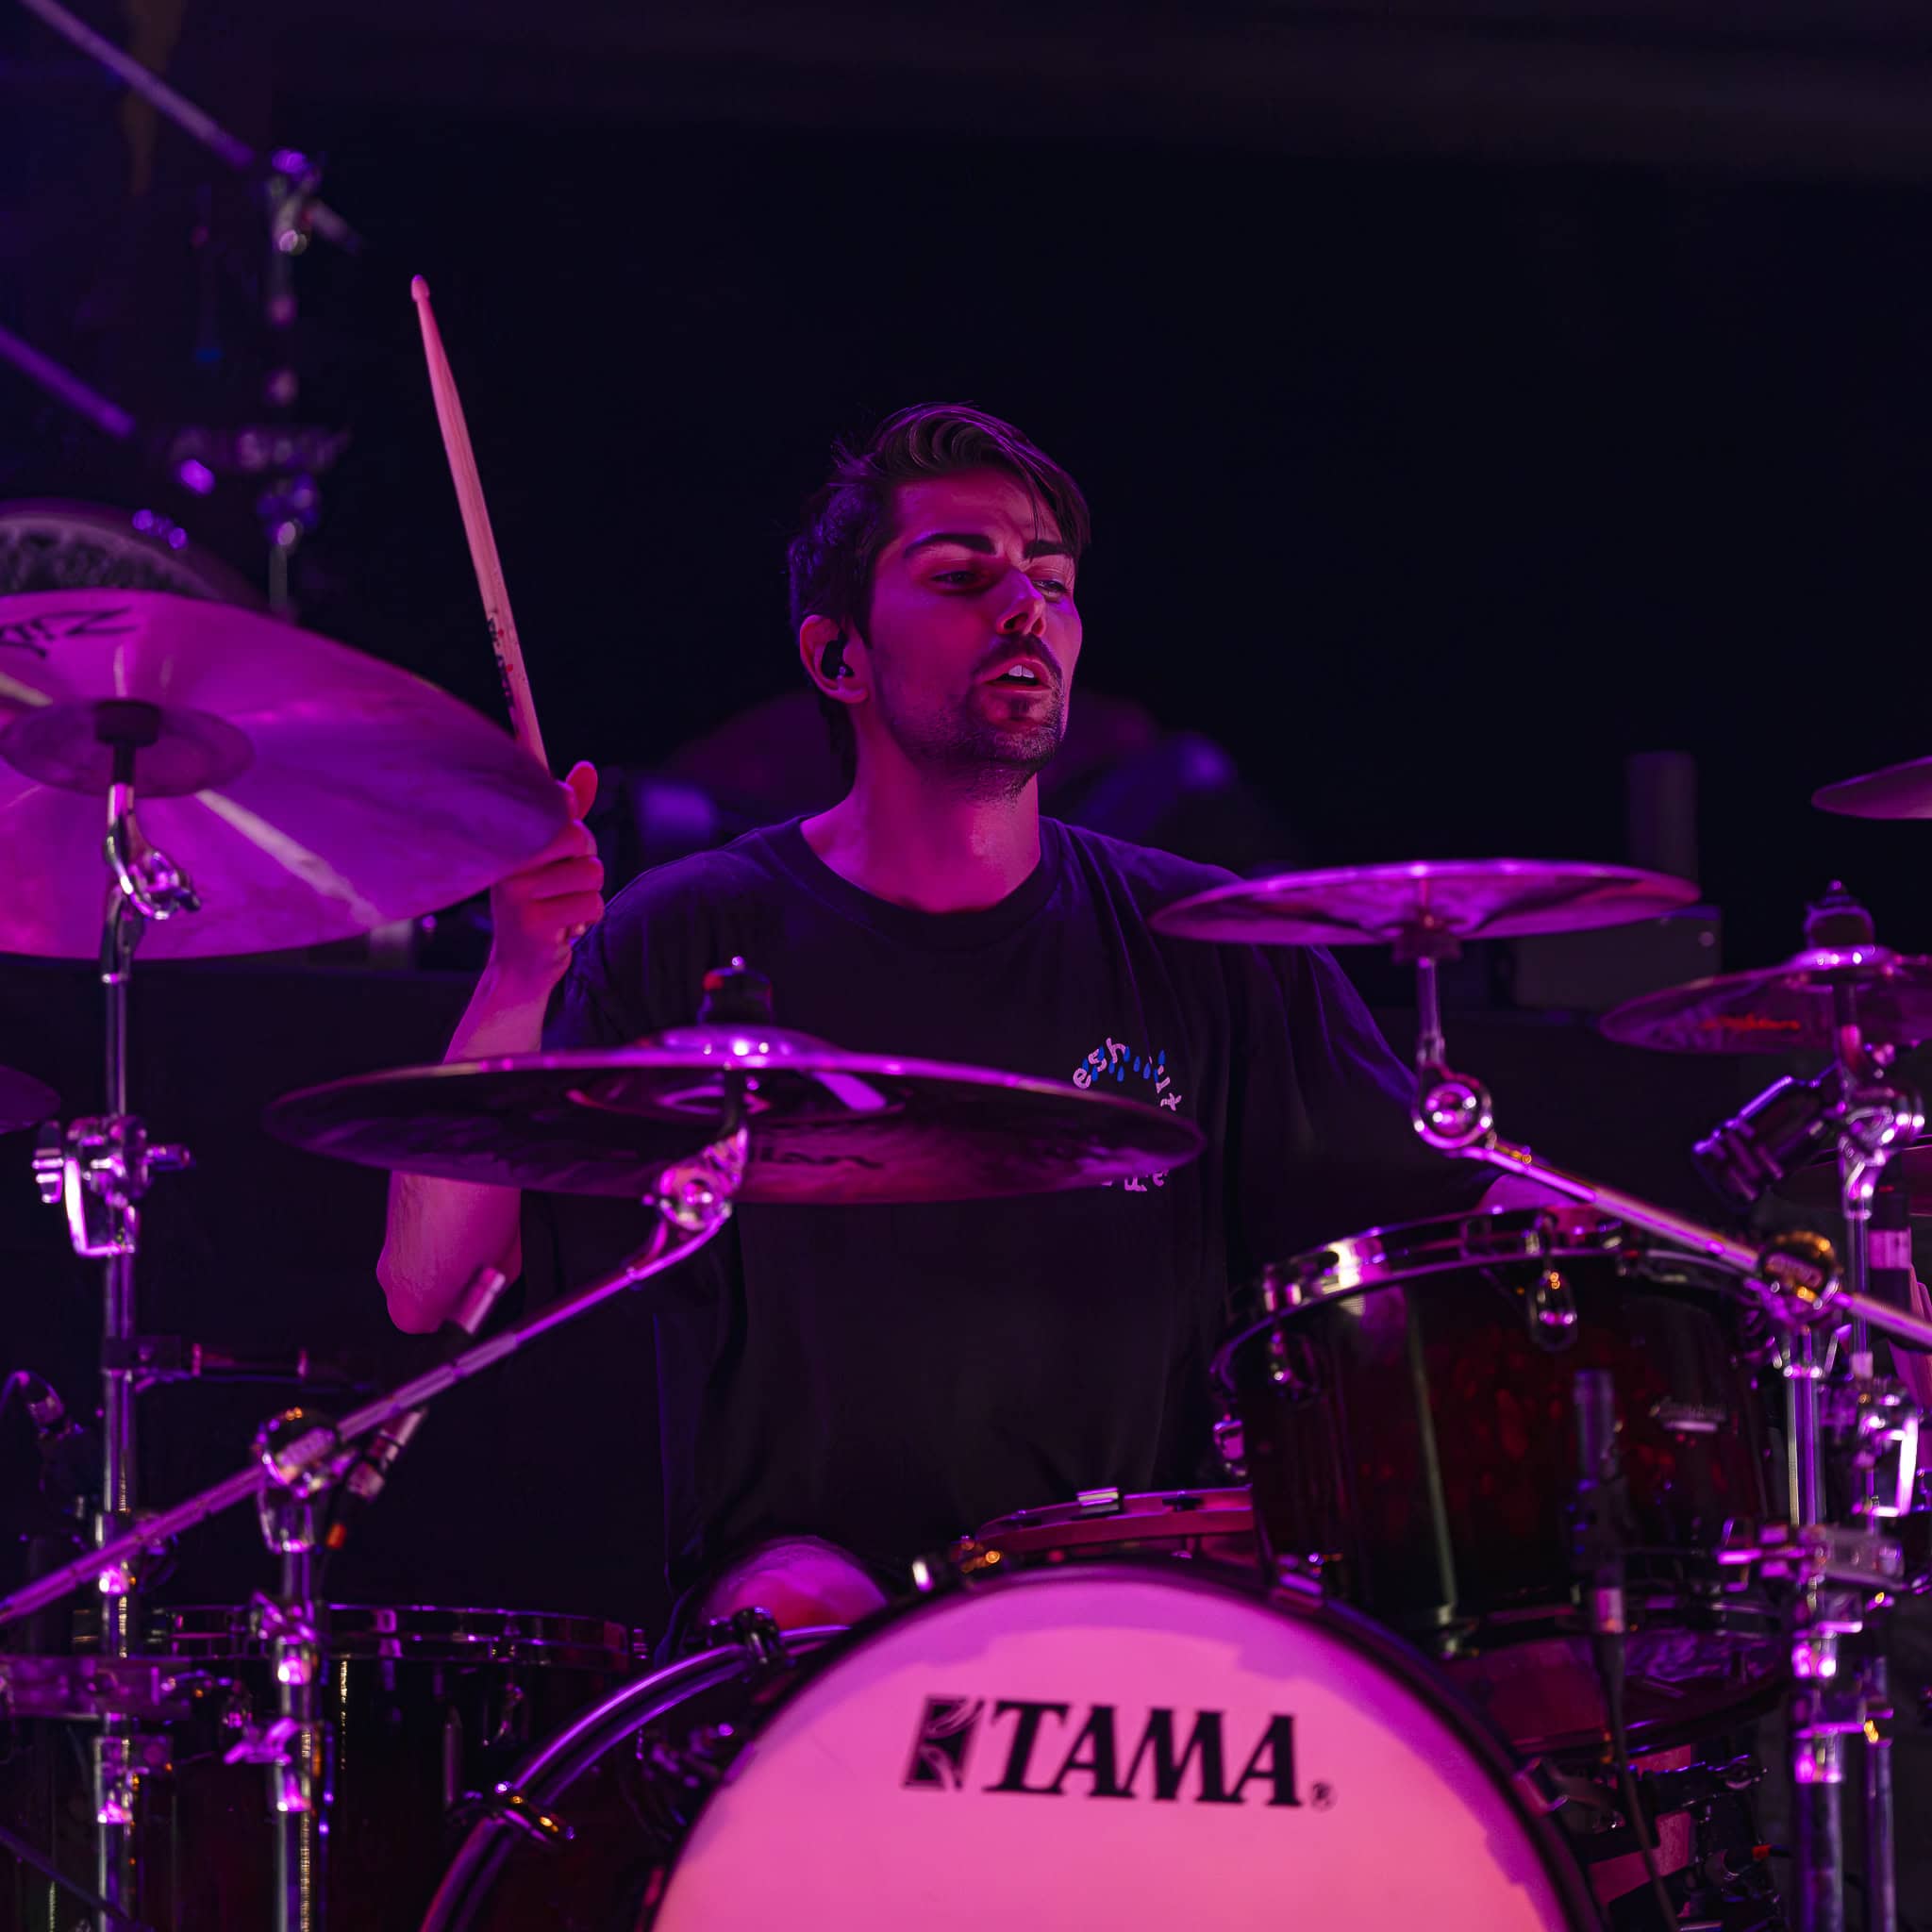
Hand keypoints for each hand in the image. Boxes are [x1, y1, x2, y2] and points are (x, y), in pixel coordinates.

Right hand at [485, 760, 602, 1001]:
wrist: (518, 965)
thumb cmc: (539, 901)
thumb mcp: (551, 853)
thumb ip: (569, 811)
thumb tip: (588, 768)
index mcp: (507, 840)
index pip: (551, 802)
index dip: (568, 809)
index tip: (560, 815)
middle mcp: (507, 862)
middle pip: (579, 836)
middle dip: (587, 859)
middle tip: (566, 881)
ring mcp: (517, 893)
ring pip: (592, 873)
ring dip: (589, 894)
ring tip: (563, 906)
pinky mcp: (534, 923)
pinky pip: (592, 905)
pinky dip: (589, 918)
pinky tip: (564, 927)